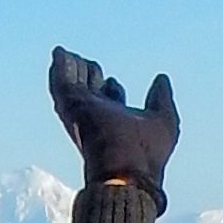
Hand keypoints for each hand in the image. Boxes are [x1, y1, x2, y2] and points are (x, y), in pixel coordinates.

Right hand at [48, 47, 177, 196]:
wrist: (126, 170)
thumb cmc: (147, 153)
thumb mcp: (164, 120)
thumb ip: (161, 98)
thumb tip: (162, 78)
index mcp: (119, 123)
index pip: (110, 104)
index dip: (111, 90)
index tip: (112, 81)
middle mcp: (98, 119)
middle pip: (89, 93)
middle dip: (87, 77)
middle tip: (85, 62)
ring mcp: (83, 114)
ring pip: (72, 87)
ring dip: (69, 70)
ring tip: (64, 52)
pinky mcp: (73, 107)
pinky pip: (62, 84)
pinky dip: (60, 68)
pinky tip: (59, 52)